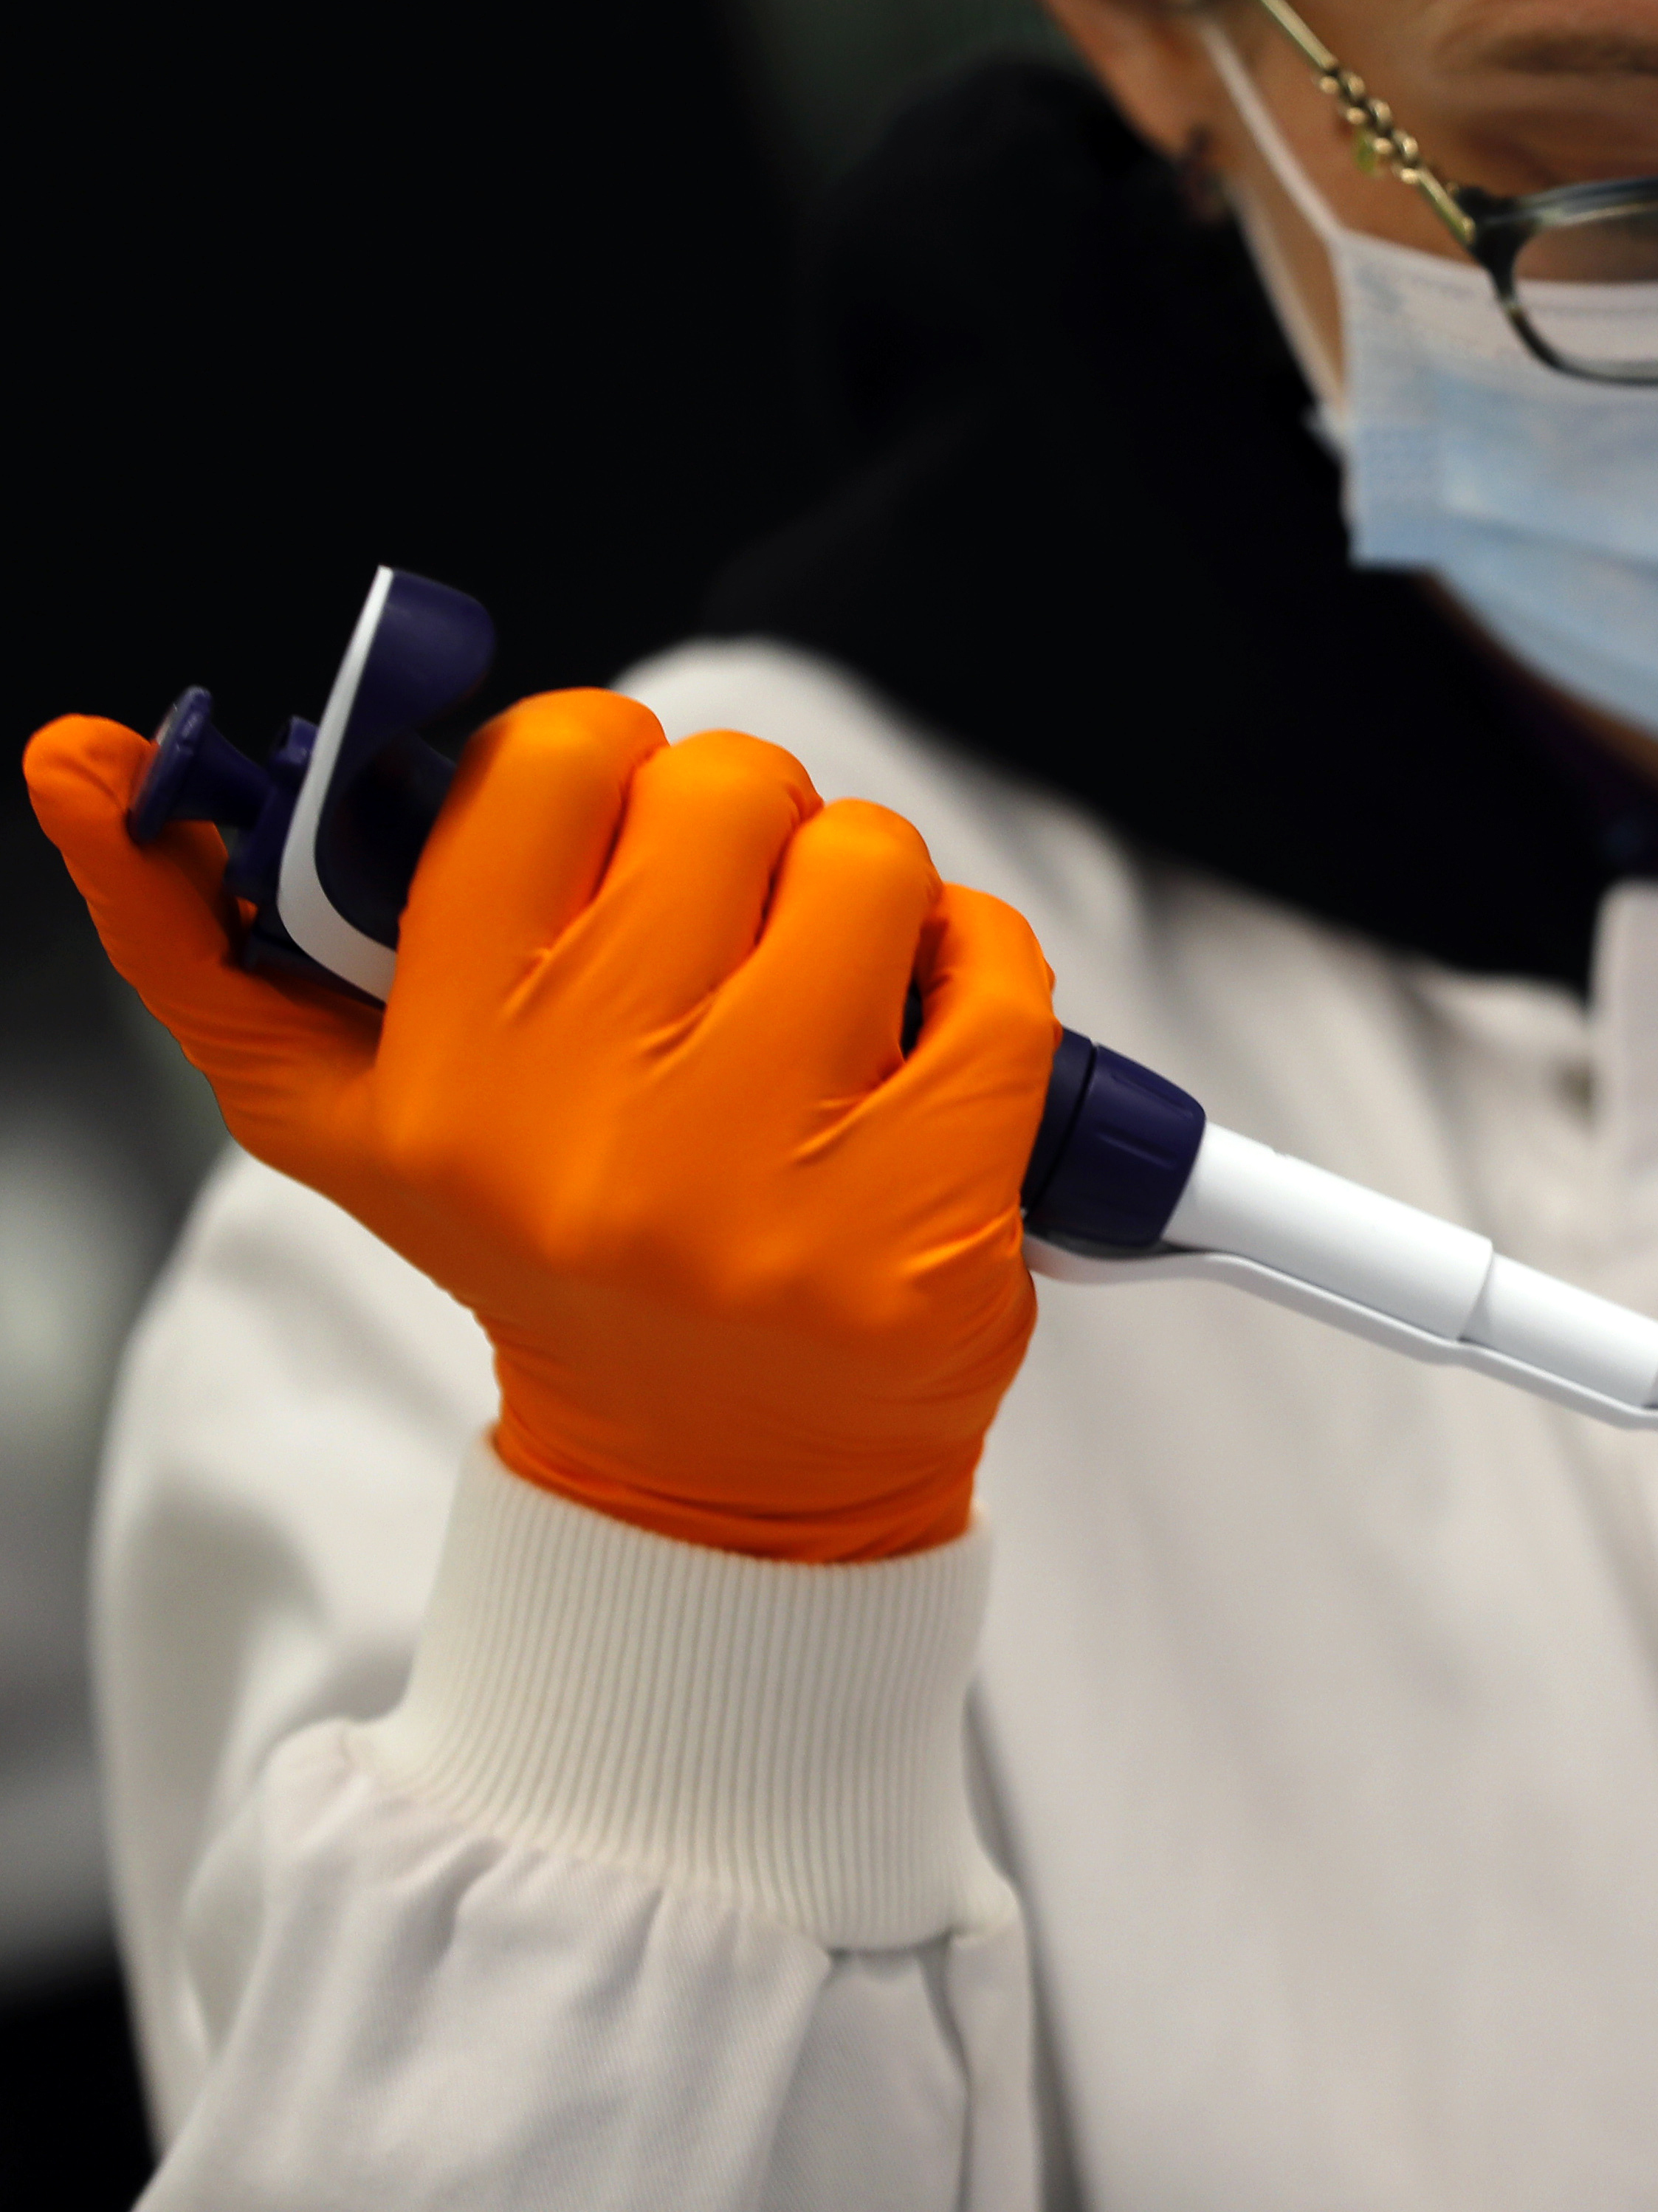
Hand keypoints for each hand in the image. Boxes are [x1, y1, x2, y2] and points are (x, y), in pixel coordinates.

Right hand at [27, 695, 1058, 1560]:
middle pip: (728, 792)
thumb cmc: (541, 1246)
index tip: (611, 833)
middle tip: (732, 919)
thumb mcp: (337, 1114)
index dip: (604, 767)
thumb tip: (69, 754)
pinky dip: (980, 975)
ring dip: (870, 894)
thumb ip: (195, 933)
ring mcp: (768, 1181)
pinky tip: (925, 1044)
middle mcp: (595, 1133)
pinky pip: (996, 972)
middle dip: (748, 828)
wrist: (715, 1472)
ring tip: (826, 987)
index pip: (550, 764)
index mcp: (438, 1085)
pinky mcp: (926, 1217)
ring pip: (872, 862)